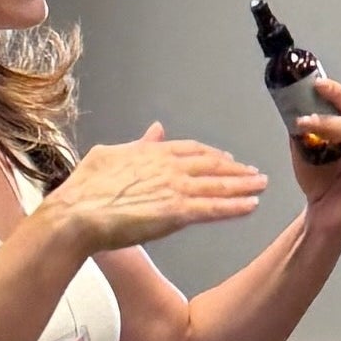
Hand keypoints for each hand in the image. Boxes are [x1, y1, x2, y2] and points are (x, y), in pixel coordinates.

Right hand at [62, 123, 268, 252]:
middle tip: (255, 173)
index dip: (213, 155)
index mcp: (152, 152)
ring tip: (262, 185)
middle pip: (212, 165)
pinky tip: (252, 206)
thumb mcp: (111, 154)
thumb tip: (155, 128)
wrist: (78, 213)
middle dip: (236, 169)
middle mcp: (169, 166)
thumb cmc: (86, 189)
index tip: (228, 158)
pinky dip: (236, 206)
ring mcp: (176, 188)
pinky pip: (214, 208)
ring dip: (244, 185)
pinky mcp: (178, 212)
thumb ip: (138, 143)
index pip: (192, 150)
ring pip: (219, 184)